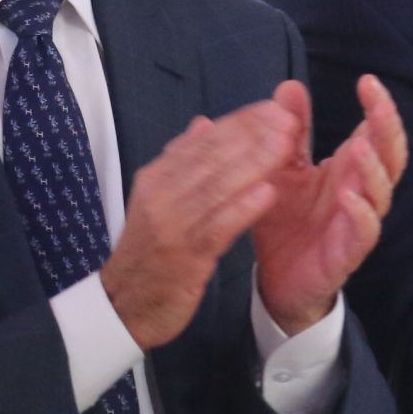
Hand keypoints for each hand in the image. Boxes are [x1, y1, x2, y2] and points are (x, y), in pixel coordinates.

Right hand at [100, 97, 297, 349]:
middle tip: (288, 120)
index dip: (240, 122)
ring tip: (286, 146)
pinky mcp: (184, 259)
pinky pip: (217, 228)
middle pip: (211, 158)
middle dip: (253, 136)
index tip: (273, 108)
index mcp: (157, 178)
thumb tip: (204, 123)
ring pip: (217, 188)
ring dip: (255, 164)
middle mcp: (160, 196)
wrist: (124, 304)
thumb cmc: (149, 251)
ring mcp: (171, 227)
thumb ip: (182, 161)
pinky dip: (242, 209)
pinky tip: (268, 194)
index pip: (203, 140)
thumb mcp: (157, 199)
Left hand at [251, 76, 408, 334]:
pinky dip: (360, 214)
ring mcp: (358, 222)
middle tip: (377, 101)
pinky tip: (349, 197)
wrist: (275, 277)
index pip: (376, 132)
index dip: (379, 107)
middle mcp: (360, 191)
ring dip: (373, 168)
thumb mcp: (282, 168)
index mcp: (347, 168)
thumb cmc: (286, 219)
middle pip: (390, 156)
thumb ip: (291, 131)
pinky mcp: (347, 252)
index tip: (367, 81)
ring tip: (360, 145)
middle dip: (388, 127)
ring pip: (381, 192)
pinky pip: (364, 233)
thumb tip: (289, 86)